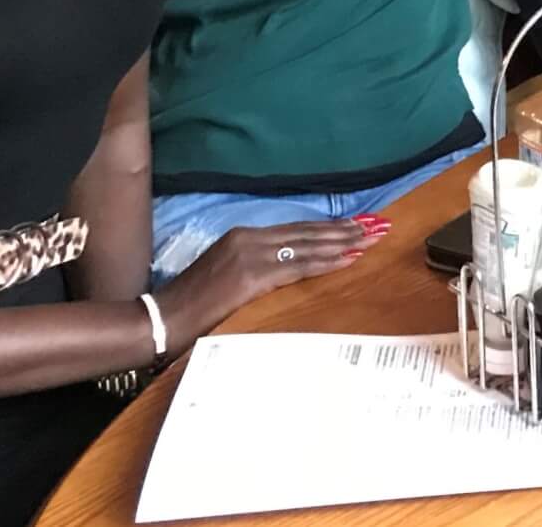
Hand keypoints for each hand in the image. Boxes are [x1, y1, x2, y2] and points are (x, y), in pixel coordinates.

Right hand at [155, 217, 384, 353]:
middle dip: (346, 228)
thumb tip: (286, 269)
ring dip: (344, 241)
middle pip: (308, 231)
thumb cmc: (191, 304)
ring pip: (308, 245)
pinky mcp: (252, 276)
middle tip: (379, 224)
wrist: (162, 318)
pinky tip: (350, 257)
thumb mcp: (225, 276)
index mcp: (243, 236)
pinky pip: (298, 266)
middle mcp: (249, 238)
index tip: (358, 223)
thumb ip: (255, 267)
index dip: (329, 226)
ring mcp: (251, 254)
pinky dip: (327, 261)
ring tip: (373, 237)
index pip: (296, 229)